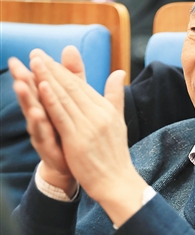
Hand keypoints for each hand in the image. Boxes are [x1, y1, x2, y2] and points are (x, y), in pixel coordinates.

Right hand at [9, 46, 85, 195]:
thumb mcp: (74, 99)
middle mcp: (43, 114)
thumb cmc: (70, 127)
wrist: (73, 162)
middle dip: (23, 79)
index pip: (43, 82)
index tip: (34, 52)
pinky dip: (39, 124)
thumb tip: (71, 47)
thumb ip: (73, 76)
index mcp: (50, 102)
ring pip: (32, 112)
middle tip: (16, 65)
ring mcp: (43, 131)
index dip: (38, 69)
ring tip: (21, 85)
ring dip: (26, 99)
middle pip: (32, 95)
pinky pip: (42, 134)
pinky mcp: (47, 146)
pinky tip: (37, 114)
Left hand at [28, 48, 147, 225]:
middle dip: (52, 69)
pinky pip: (62, 116)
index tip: (47, 57)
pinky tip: (42, 86)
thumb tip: (119, 73)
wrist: (118, 182)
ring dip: (48, 78)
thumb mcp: (118, 121)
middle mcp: (99, 114)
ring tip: (34, 61)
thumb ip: (115, 96)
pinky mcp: (78, 139)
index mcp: (107, 109)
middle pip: (72, 87)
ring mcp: (89, 126)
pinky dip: (52, 100)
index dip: (63, 71)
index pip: (81, 86)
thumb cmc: (115, 154)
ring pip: (65, 98)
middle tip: (35, 52)